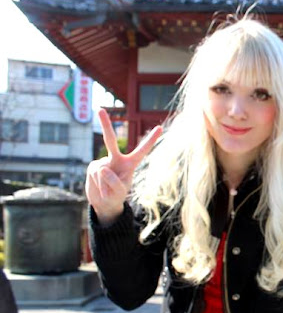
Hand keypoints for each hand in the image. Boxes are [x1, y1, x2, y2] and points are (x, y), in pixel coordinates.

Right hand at [85, 109, 161, 225]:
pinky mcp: (92, 167)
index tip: (160, 127)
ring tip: (107, 190)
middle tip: (100, 109)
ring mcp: (103, 162)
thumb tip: (103, 168)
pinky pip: (95, 175)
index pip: (142, 150)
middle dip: (105, 125)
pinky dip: (98, 185)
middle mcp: (116, 159)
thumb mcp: (119, 192)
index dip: (150, 140)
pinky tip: (99, 188)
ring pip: (102, 171)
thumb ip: (113, 181)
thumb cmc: (116, 196)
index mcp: (130, 163)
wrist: (103, 203)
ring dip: (104, 184)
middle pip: (110, 140)